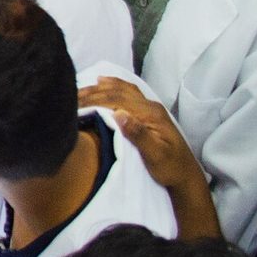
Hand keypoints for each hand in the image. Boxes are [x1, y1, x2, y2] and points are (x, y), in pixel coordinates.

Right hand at [78, 78, 198, 190]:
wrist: (186, 175)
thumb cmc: (170, 168)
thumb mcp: (156, 156)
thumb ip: (139, 134)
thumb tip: (119, 114)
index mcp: (150, 113)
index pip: (117, 100)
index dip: (94, 100)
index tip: (74, 104)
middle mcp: (150, 105)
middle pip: (117, 91)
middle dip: (93, 92)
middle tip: (70, 96)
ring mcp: (149, 107)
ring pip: (121, 89)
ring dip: (100, 87)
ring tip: (79, 89)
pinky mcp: (147, 112)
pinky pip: (126, 91)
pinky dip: (112, 84)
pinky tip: (102, 81)